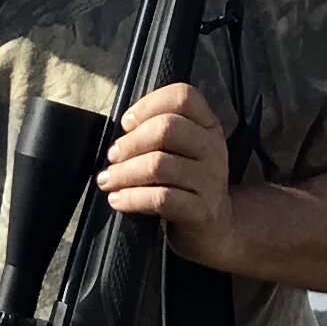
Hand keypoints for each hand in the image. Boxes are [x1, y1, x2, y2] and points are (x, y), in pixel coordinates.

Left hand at [97, 79, 240, 267]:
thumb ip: (158, 133)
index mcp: (207, 126)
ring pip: (159, 165)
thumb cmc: (186, 184)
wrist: (218, 229)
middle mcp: (213, 148)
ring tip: (108, 180)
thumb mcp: (182, 152)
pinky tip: (118, 200)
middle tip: (113, 157)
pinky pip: (161, 199)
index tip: (127, 123)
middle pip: (167, 128)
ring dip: (124, 173)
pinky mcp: (203, 210)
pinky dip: (133, 198)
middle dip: (131, 142)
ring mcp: (211, 179)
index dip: (149, 104)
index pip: (184, 96)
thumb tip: (120, 133)